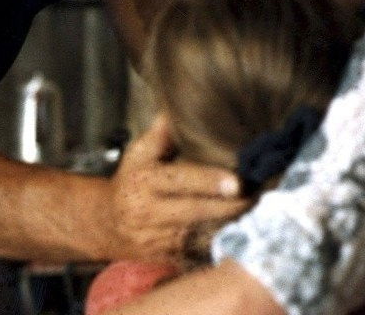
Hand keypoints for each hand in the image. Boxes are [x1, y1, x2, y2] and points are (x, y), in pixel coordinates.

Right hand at [104, 114, 248, 261]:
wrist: (106, 223)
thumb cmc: (130, 181)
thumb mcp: (138, 153)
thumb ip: (160, 133)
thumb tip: (176, 108)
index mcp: (144, 181)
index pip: (179, 180)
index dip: (209, 181)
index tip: (237, 182)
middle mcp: (149, 212)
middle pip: (196, 211)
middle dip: (230, 206)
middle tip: (258, 196)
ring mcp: (157, 238)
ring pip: (201, 234)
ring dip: (229, 225)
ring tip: (256, 214)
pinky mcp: (166, 257)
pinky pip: (198, 253)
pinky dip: (219, 243)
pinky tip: (239, 233)